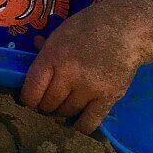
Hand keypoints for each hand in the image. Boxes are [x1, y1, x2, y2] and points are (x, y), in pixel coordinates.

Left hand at [20, 5, 142, 133]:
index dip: (27, 100)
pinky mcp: (108, 98)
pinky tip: (77, 119)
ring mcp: (89, 88)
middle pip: (48, 104)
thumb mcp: (61, 33)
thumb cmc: (89, 27)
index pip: (31, 90)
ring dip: (61, 113)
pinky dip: (79, 125)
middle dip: (44, 106)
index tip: (29, 102)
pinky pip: (88, 123)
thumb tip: (33, 47)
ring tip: (62, 106)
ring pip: (66, 113)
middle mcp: (68, 75)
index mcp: (52, 57)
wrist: (125, 30)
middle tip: (46, 103)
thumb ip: (46, 48)